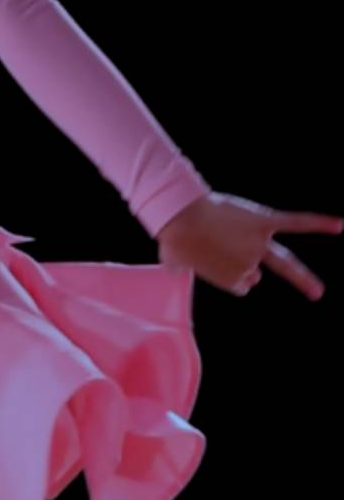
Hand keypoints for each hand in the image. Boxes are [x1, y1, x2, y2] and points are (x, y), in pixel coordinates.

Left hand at [157, 191, 341, 300]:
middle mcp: (251, 266)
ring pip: (271, 256)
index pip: (243, 283)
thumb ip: (181, 268)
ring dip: (249, 243)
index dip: (228, 269)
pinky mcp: (265, 221)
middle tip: (222, 246)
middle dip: (239, 261)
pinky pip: (298, 222)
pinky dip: (320, 223)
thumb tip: (172, 266)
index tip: (210, 254)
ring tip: (224, 233)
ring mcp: (259, 243)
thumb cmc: (174, 238)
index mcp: (233, 282)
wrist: (178, 216)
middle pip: (254, 272)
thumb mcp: (175, 263)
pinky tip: (339, 225)